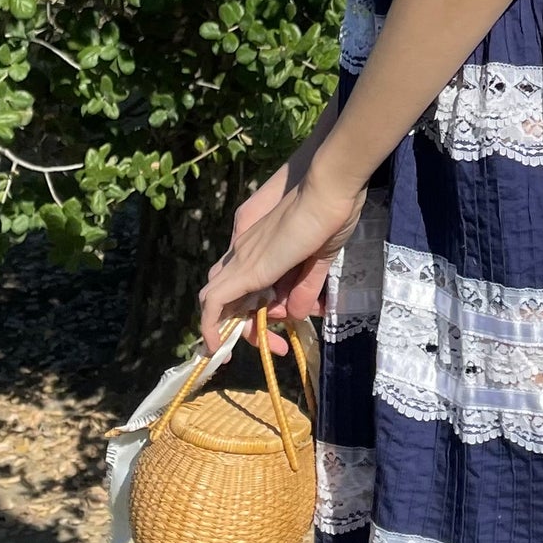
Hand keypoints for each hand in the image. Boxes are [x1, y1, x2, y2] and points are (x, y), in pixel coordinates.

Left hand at [197, 165, 364, 356]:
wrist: (329, 191)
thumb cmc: (331, 217)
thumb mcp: (319, 261)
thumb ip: (305, 288)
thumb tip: (295, 315)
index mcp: (262, 249)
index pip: (245, 285)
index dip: (257, 312)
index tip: (280, 332)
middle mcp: (246, 253)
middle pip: (230, 296)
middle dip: (245, 327)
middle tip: (275, 347)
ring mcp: (244, 260)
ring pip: (218, 301)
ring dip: (231, 331)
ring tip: (249, 351)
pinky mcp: (247, 270)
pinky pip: (215, 302)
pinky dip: (210, 326)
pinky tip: (217, 347)